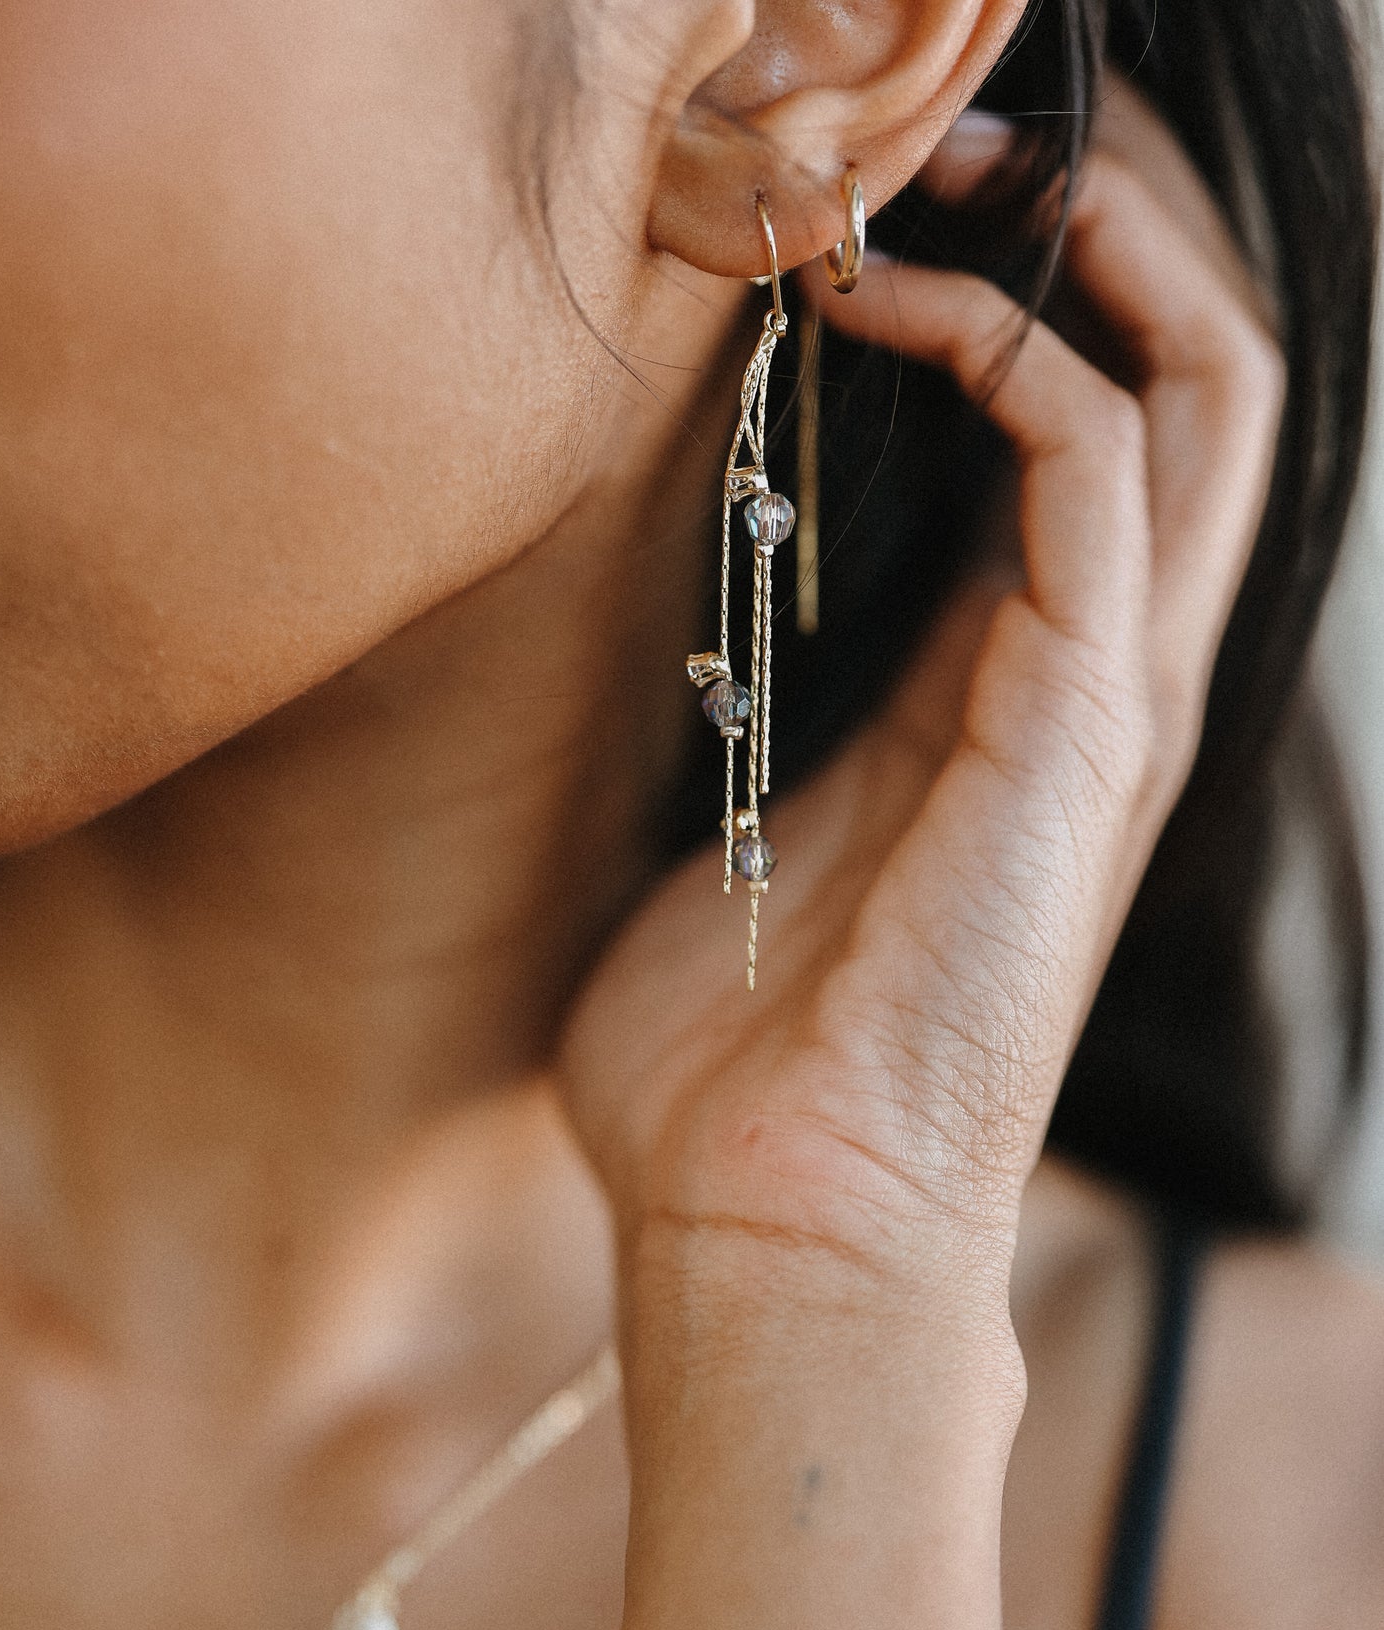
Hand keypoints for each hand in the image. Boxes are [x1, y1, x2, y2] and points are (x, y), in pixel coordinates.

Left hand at [559, 92, 1282, 1441]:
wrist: (777, 1218)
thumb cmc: (739, 1054)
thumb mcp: (751, 829)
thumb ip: (781, 709)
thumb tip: (710, 617)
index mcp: (1016, 701)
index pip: (1098, 437)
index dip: (1037, 289)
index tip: (897, 202)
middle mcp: (1093, 683)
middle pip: (1196, 380)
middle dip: (1113, 219)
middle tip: (976, 126)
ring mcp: (1108, 702)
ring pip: (1205, 390)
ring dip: (1103, 241)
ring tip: (967, 155)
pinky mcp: (1083, 725)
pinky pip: (1101, 466)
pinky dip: (1012, 349)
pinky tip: (883, 305)